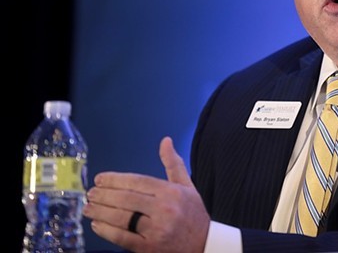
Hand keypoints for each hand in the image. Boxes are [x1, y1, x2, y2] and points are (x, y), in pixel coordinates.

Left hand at [83, 136, 209, 252]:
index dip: (116, 179)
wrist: (203, 244)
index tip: (100, 179)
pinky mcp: (149, 248)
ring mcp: (156, 231)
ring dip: (101, 212)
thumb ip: (173, 163)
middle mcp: (164, 210)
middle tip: (91, 193)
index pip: (138, 182)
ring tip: (89, 207)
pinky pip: (122, 238)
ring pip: (122, 218)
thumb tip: (165, 141)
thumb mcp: (187, 186)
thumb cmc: (193, 214)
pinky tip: (97, 224)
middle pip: (126, 199)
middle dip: (104, 195)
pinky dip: (107, 231)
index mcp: (172, 193)